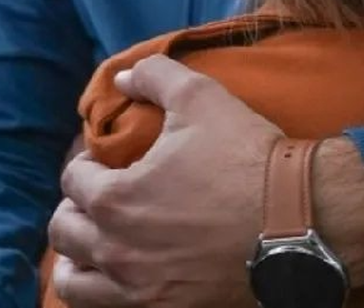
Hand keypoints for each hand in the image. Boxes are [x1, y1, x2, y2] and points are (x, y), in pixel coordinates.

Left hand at [48, 55, 280, 307]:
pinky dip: (103, 289)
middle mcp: (116, 250)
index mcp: (114, 198)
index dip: (85, 162)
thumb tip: (124, 77)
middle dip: (75, 207)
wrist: (299, 221)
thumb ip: (154, 76)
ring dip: (76, 258)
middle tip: (101, 195)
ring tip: (97, 239)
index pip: (72, 180)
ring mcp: (140, 288)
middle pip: (64, 231)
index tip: (106, 158)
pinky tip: (122, 271)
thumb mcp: (198, 97)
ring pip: (74, 282)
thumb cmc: (244, 158)